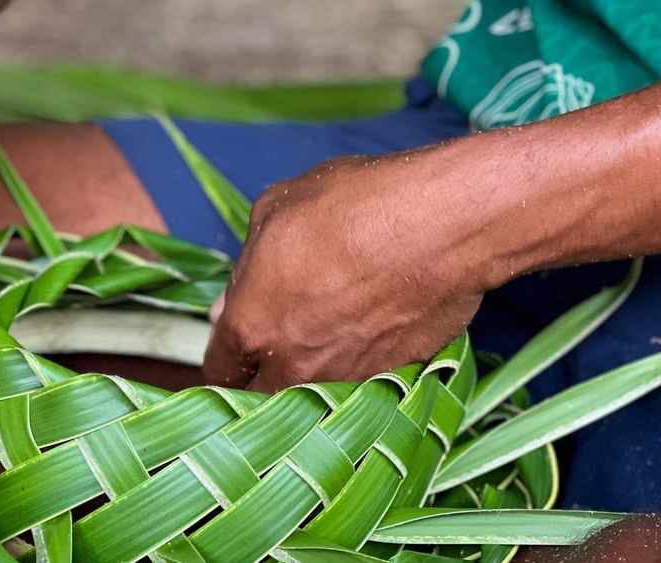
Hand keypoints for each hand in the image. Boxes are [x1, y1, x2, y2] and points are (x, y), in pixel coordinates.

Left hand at [203, 153, 487, 391]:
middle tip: (274, 351)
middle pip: (259, 401)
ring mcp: (346, 380)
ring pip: (313, 399)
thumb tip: (237, 296)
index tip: (235, 347)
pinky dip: (361, 367)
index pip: (219, 368)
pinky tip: (372, 336)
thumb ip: (247, 264)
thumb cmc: (353, 206)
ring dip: (311, 378)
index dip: (225, 357)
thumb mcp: (275, 210)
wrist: (440, 226)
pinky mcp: (394, 378)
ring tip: (328, 340)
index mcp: (251, 326)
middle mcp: (293, 368)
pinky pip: (364, 384)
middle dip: (260, 380)